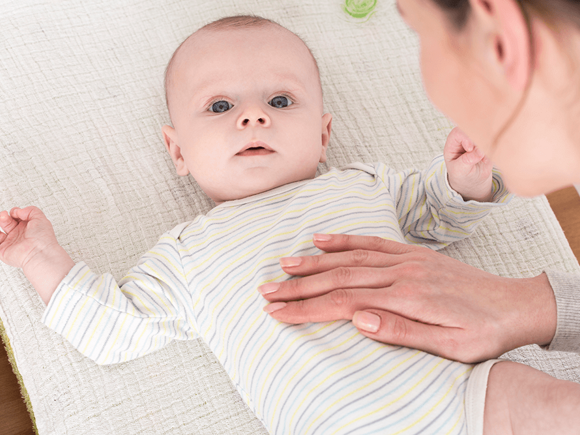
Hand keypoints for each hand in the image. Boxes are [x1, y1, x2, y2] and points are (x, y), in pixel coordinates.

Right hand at [0, 206, 73, 304]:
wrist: (40, 254)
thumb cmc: (44, 239)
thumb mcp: (40, 217)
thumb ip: (29, 210)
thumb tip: (17, 210)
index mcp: (28, 229)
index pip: (16, 217)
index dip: (14, 212)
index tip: (15, 212)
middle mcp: (19, 236)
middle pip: (5, 222)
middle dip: (3, 217)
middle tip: (6, 217)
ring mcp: (11, 244)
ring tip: (3, 222)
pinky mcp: (4, 252)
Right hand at [258, 234, 556, 362]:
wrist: (513, 304)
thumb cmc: (482, 331)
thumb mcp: (450, 345)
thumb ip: (402, 330)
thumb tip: (358, 319)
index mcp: (406, 297)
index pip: (344, 302)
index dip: (307, 307)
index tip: (278, 312)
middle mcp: (400, 272)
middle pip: (339, 278)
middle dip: (299, 286)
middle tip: (266, 290)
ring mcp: (404, 259)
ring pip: (349, 258)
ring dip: (313, 262)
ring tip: (283, 266)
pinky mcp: (410, 253)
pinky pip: (371, 242)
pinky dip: (343, 240)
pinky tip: (321, 240)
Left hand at [444, 127, 493, 201]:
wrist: (473, 182)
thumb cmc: (461, 175)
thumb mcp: (459, 170)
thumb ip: (467, 160)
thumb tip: (480, 151)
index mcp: (452, 143)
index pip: (458, 132)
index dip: (465, 137)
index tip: (469, 148)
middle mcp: (464, 139)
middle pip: (472, 130)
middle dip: (477, 140)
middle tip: (480, 152)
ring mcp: (477, 141)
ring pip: (484, 134)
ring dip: (485, 145)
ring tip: (482, 159)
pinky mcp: (488, 145)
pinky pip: (493, 142)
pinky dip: (491, 150)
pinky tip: (486, 161)